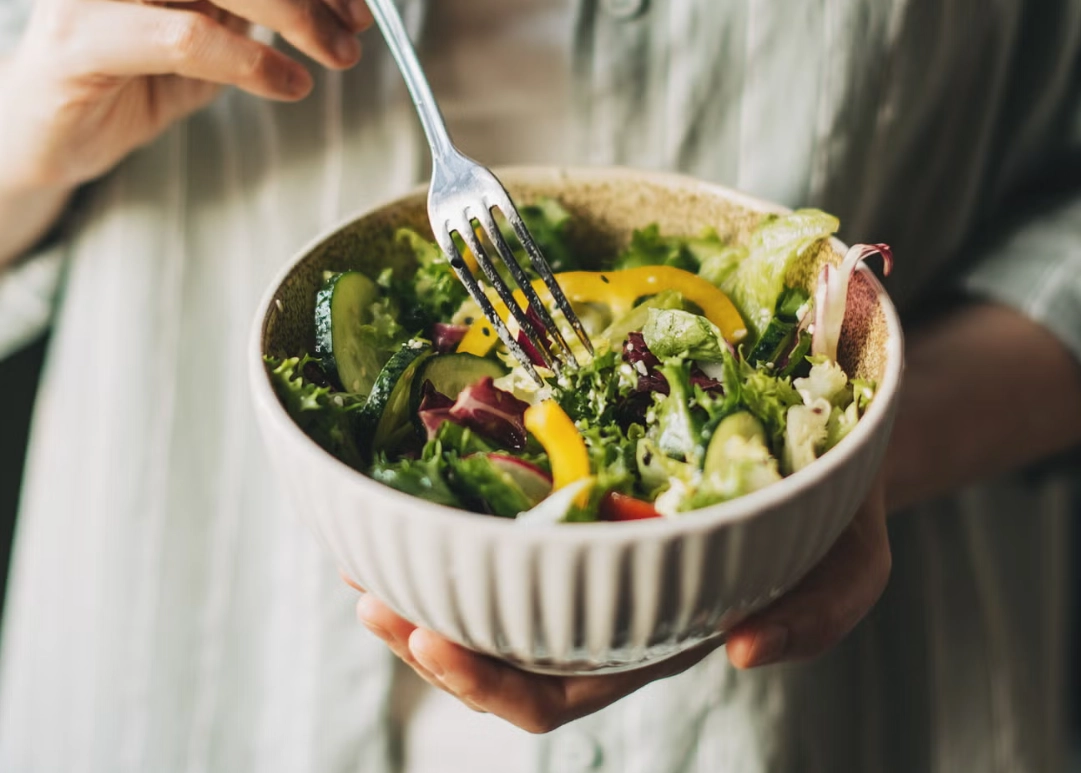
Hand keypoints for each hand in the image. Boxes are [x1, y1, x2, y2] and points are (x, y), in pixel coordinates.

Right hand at [0, 0, 373, 192]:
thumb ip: (257, 8)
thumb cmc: (131, 77)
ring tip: (332, 57)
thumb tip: (334, 3)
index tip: (359, 5)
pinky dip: (249, 60)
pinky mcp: (80, 37)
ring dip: (294, 15)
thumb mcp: (211, 33)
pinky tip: (287, 84)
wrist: (52, 135)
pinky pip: (184, 36)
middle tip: (352, 34)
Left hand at [345, 479, 890, 732]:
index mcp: (660, 628)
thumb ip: (822, 613)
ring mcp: (588, 545)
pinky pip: (501, 517)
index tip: (430, 637)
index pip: (564, 685)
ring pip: (489, 587)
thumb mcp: (854, 560)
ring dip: (420, 577)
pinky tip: (404, 493)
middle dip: (429, 636)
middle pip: (502, 647)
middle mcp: (609, 597)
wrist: (824, 434)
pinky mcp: (577, 491)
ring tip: (360, 554)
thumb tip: (747, 653)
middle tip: (371, 599)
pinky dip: (450, 516)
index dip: (491, 682)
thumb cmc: (836, 503)